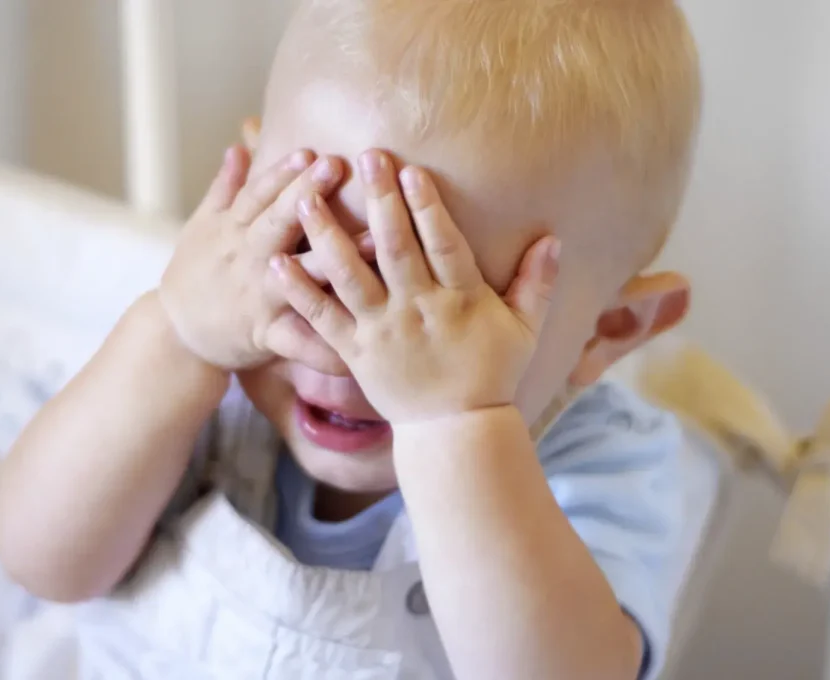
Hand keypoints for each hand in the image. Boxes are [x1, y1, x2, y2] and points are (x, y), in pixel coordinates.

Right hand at [158, 145, 369, 373]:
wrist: (175, 334)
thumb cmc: (194, 275)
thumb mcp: (202, 227)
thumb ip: (226, 189)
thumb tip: (240, 147)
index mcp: (236, 230)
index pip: (259, 194)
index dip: (282, 171)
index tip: (309, 149)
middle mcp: (249, 259)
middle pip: (278, 222)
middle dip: (307, 194)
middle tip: (337, 165)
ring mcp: (259, 296)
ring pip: (300, 274)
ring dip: (335, 259)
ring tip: (374, 243)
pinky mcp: (266, 333)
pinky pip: (298, 342)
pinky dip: (324, 348)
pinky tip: (355, 347)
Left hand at [271, 150, 561, 423]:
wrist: (455, 431)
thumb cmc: (491, 376)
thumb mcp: (524, 330)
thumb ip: (536, 283)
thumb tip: (554, 239)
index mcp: (460, 299)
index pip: (443, 243)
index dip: (427, 206)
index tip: (410, 169)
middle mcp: (417, 310)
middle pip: (395, 248)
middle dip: (379, 201)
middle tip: (363, 157)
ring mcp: (382, 331)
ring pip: (350, 276)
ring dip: (326, 235)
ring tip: (304, 197)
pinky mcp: (355, 352)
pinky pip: (323, 318)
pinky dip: (298, 291)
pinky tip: (275, 262)